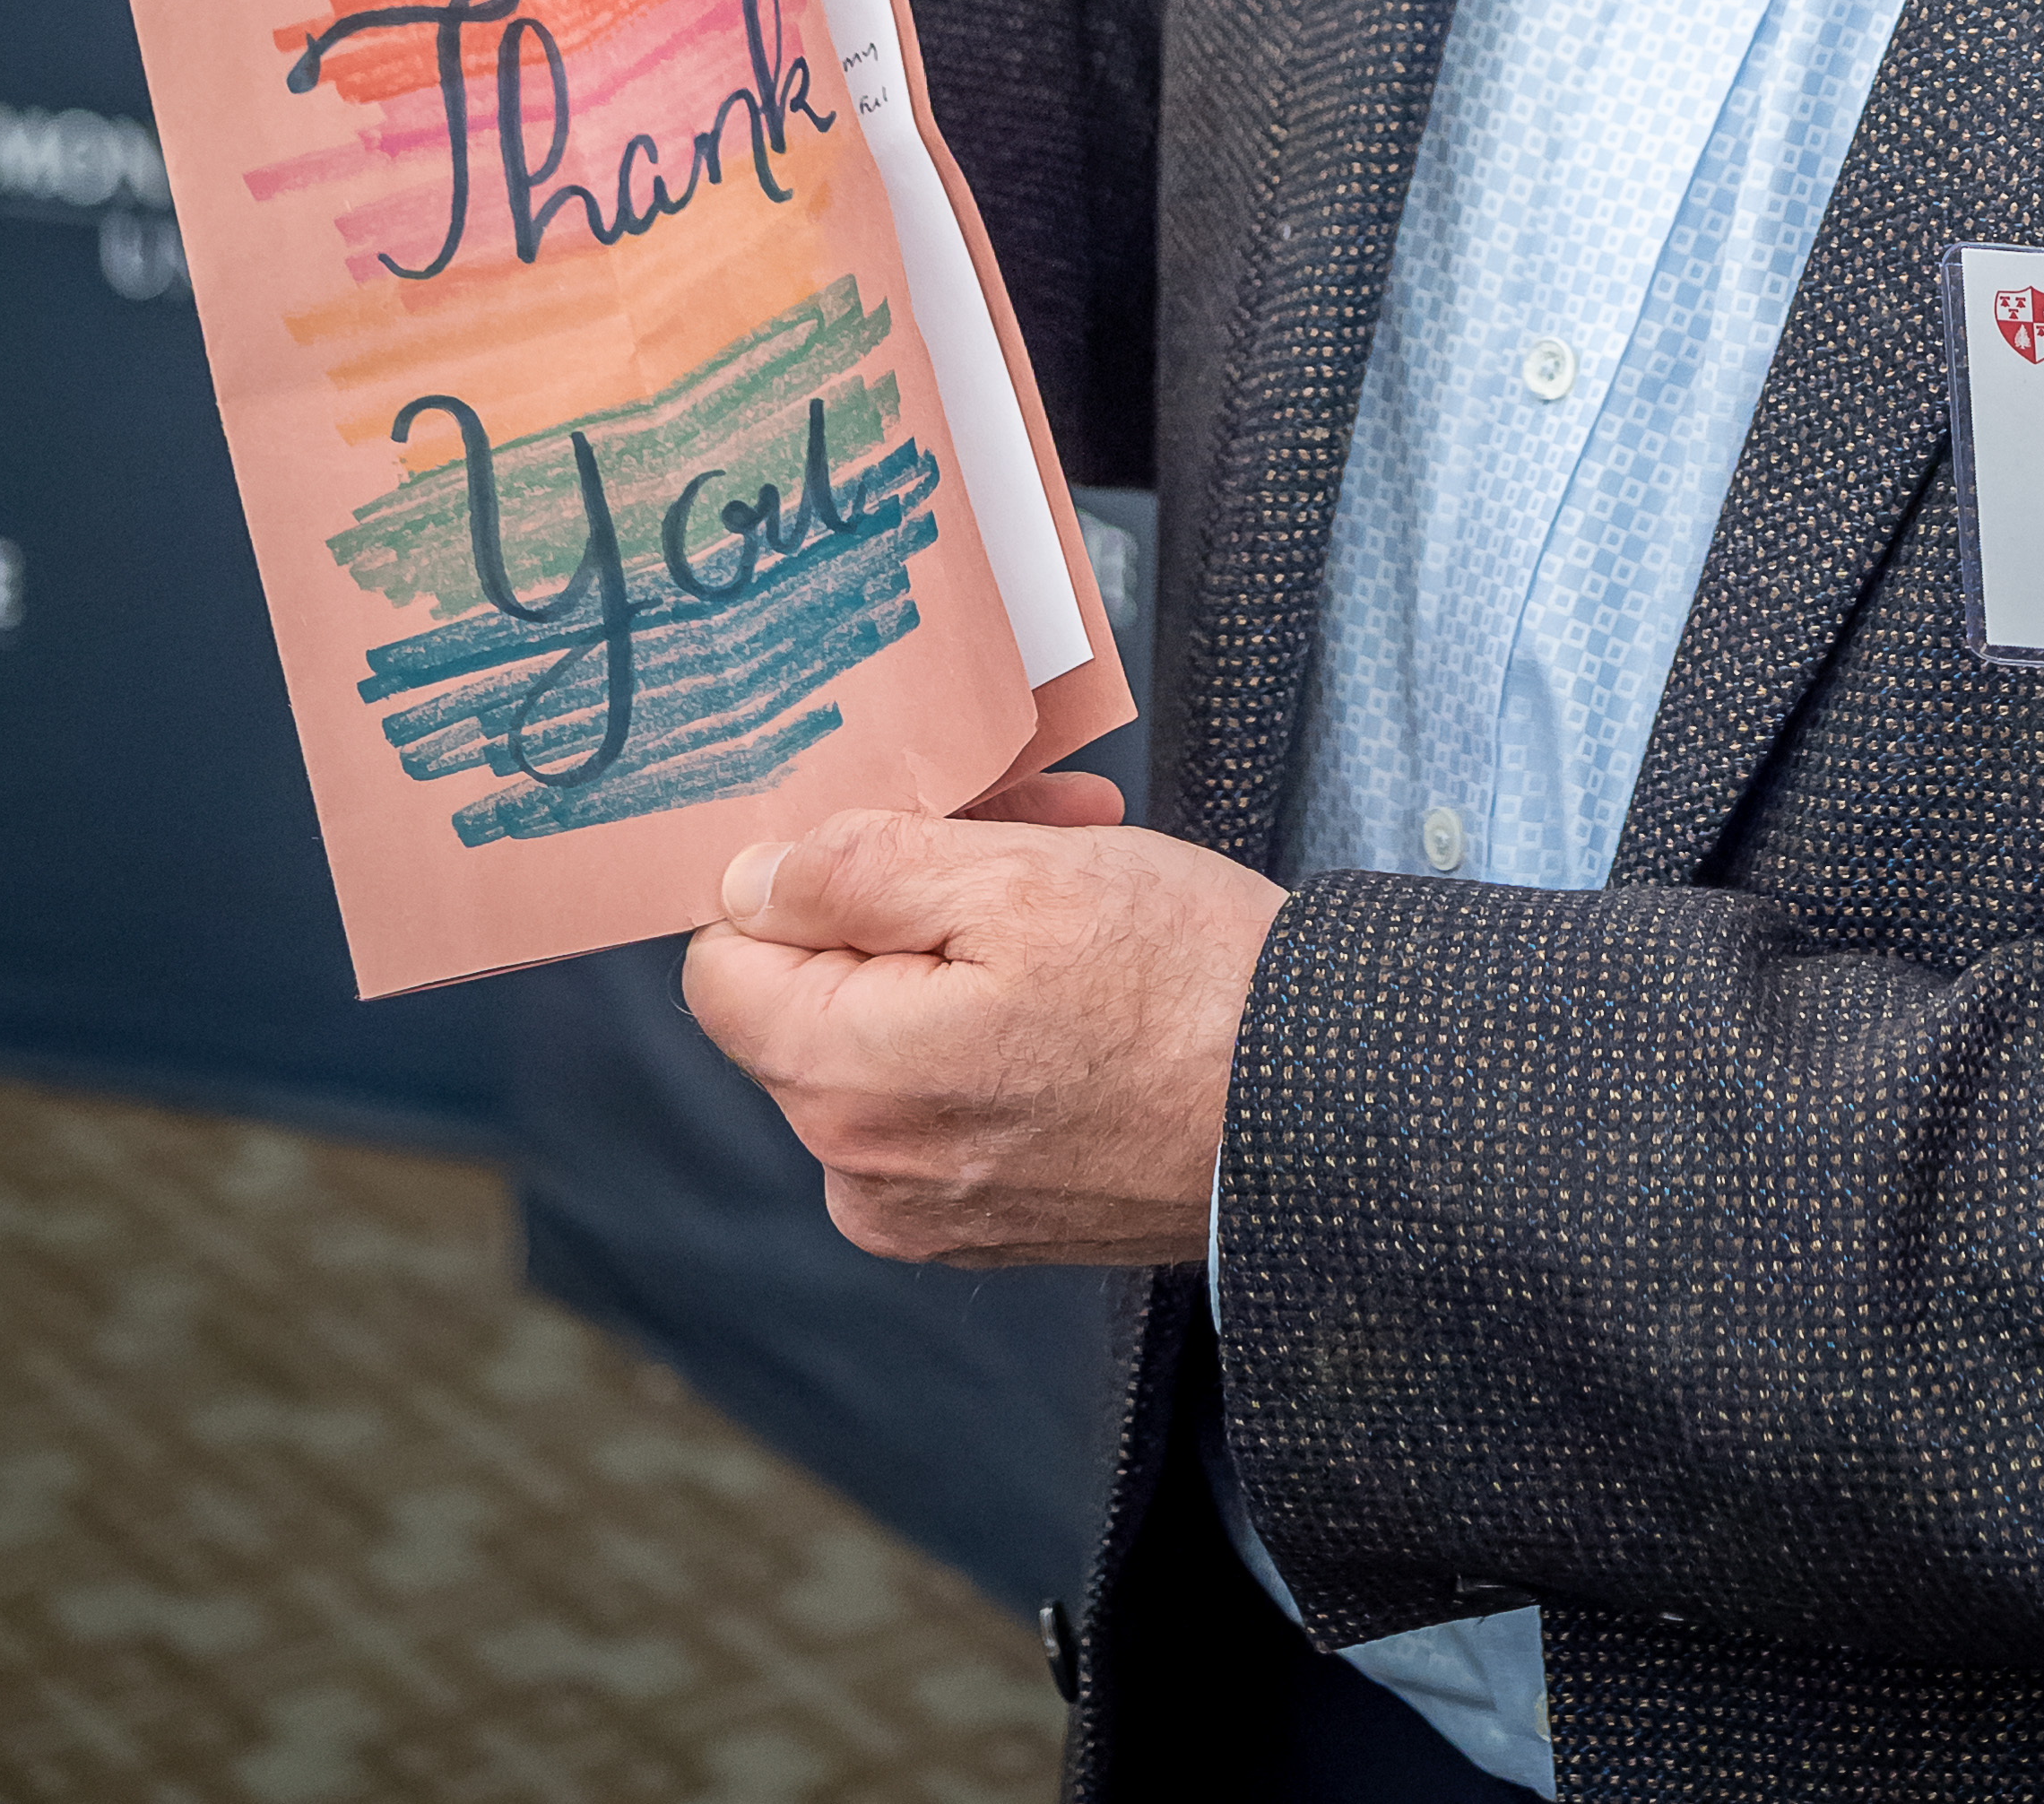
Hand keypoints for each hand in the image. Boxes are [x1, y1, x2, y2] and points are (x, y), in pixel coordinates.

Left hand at [681, 799, 1287, 1267]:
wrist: (1320, 1111)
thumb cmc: (1186, 984)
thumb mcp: (1018, 876)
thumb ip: (855, 874)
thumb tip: (744, 881)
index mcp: (845, 1083)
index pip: (723, 959)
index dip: (804, 874)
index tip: (905, 827)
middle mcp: (859, 1172)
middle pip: (811, 993)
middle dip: (903, 893)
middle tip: (1025, 822)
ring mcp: (922, 1210)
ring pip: (882, 1034)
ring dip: (956, 942)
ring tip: (1074, 874)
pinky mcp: (983, 1221)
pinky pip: (939, 1094)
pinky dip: (988, 1020)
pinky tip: (1082, 965)